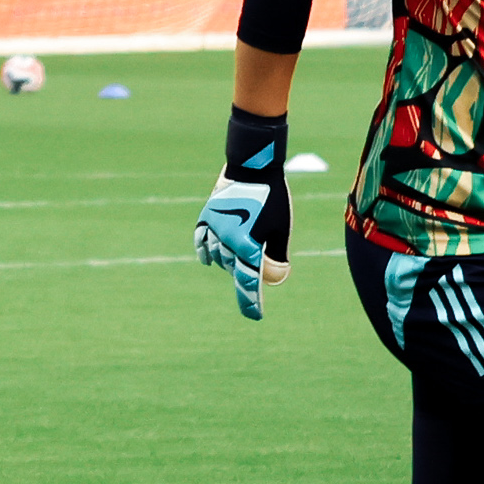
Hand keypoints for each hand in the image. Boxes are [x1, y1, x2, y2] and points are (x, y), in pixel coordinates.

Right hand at [194, 108, 291, 319]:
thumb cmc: (273, 199)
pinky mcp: (207, 217)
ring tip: (240, 256)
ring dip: (228, 261)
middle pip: (234, 268)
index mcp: (248, 245)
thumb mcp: (281, 230)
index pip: (249, 282)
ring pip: (218, 256)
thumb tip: (273, 276)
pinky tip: (210, 259)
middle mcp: (227, 241)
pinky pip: (202, 241)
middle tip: (256, 273)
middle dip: (245, 272)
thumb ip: (276, 256)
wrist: (252, 167)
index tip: (255, 317)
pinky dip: (206, 251)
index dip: (251, 302)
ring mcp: (214, 229)